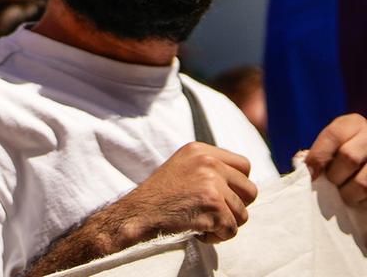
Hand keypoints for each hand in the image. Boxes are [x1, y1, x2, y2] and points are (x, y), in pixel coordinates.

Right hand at [113, 142, 258, 244]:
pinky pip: (231, 230)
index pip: (244, 166)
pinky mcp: (213, 206)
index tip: (221, 195)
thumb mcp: (183, 168)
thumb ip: (211, 168)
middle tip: (213, 212)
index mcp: (200, 150)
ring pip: (243, 214)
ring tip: (201, 221)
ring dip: (224, 224)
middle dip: (236, 207)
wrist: (137, 214)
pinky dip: (216, 237)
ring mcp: (211, 184)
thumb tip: (244, 183)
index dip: (238, 185)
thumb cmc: (159, 196)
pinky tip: (197, 231)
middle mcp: (208, 162)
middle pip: (250, 191)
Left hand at [307, 112, 366, 206]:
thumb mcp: (332, 145)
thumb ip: (320, 153)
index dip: (318, 156)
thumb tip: (308, 171)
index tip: (311, 174)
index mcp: (353, 123)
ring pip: (362, 182)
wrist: (364, 157)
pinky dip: (360, 201)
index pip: (333, 135)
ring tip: (345, 191)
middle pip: (349, 157)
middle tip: (332, 182)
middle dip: (335, 175)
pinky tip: (358, 197)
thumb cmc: (342, 155)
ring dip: (348, 193)